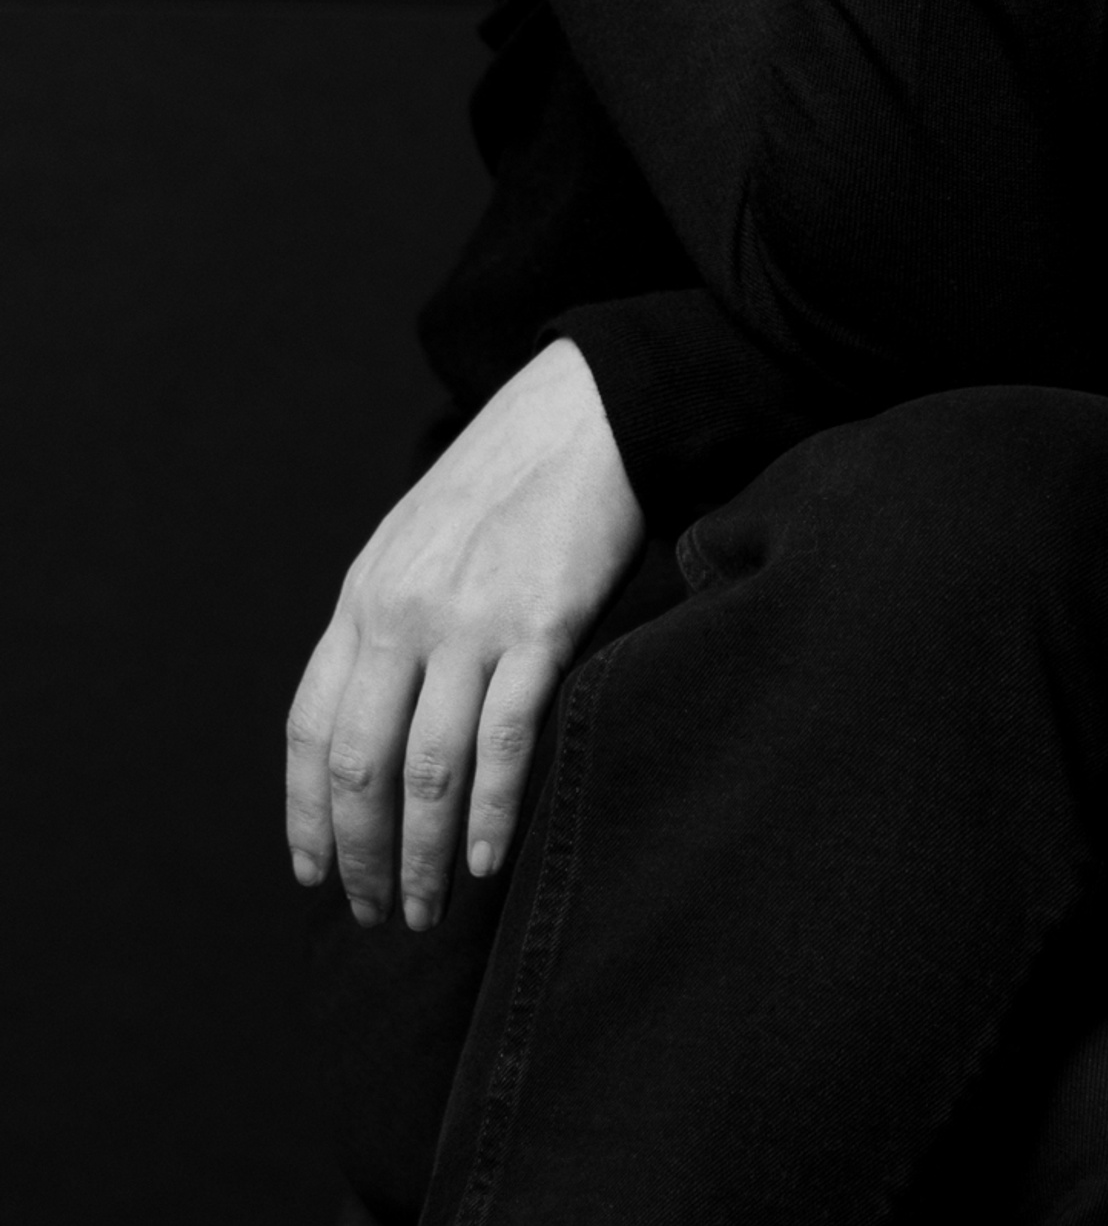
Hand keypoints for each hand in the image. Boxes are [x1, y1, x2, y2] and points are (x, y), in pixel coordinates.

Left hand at [284, 339, 644, 929]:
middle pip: (359, 764)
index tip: (313, 873)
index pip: (310, 728)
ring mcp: (470, 621)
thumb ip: (384, 624)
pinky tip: (484, 861)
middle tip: (374, 914)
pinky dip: (489, 814)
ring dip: (420, 854)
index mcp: (363, 596)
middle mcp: (402, 614)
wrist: (581, 415)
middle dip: (360, 854)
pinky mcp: (541, 625)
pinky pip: (504, 741)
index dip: (305, 813)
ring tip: (426, 910)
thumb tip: (367, 725)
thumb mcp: (412, 543)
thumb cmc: (502, 484)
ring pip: (426, 768)